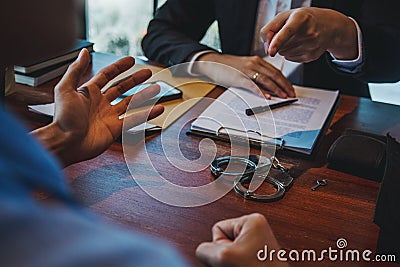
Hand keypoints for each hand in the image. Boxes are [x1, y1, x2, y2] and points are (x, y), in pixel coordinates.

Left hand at [32, 49, 163, 166]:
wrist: (66, 143)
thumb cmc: (63, 119)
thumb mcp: (65, 89)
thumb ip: (75, 70)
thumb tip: (84, 52)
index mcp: (88, 92)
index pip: (107, 75)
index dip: (119, 67)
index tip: (131, 60)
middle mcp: (100, 103)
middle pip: (121, 88)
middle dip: (135, 80)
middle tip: (148, 73)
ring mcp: (109, 116)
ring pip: (130, 103)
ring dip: (144, 95)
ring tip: (156, 89)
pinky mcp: (115, 129)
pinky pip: (134, 119)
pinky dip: (147, 114)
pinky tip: (157, 109)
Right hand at [196, 53, 294, 97]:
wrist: (212, 62)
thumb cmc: (227, 67)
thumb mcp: (245, 68)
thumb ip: (257, 75)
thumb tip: (268, 87)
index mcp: (257, 61)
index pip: (276, 71)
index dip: (285, 81)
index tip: (291, 89)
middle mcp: (254, 63)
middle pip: (274, 75)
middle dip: (285, 86)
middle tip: (291, 94)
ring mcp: (247, 70)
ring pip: (266, 79)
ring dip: (277, 89)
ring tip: (283, 96)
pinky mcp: (239, 77)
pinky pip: (253, 85)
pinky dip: (261, 91)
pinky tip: (267, 96)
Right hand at [196, 213, 286, 266]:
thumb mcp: (224, 257)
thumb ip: (205, 248)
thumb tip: (203, 250)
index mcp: (253, 219)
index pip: (218, 227)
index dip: (221, 245)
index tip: (234, 255)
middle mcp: (258, 228)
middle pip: (224, 239)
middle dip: (226, 255)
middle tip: (240, 263)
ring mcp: (259, 242)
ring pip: (230, 251)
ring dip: (232, 262)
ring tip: (245, 266)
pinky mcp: (259, 255)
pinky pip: (238, 258)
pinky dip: (238, 264)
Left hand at [261, 7, 357, 61]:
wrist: (328, 25)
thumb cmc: (303, 19)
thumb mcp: (285, 15)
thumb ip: (270, 28)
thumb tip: (266, 47)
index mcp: (301, 18)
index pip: (287, 32)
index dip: (277, 42)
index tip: (271, 51)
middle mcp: (309, 32)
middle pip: (280, 45)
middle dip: (278, 42)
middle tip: (287, 33)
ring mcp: (311, 46)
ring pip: (284, 53)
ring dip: (283, 48)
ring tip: (294, 38)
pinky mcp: (311, 56)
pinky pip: (290, 58)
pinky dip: (290, 53)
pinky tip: (298, 44)